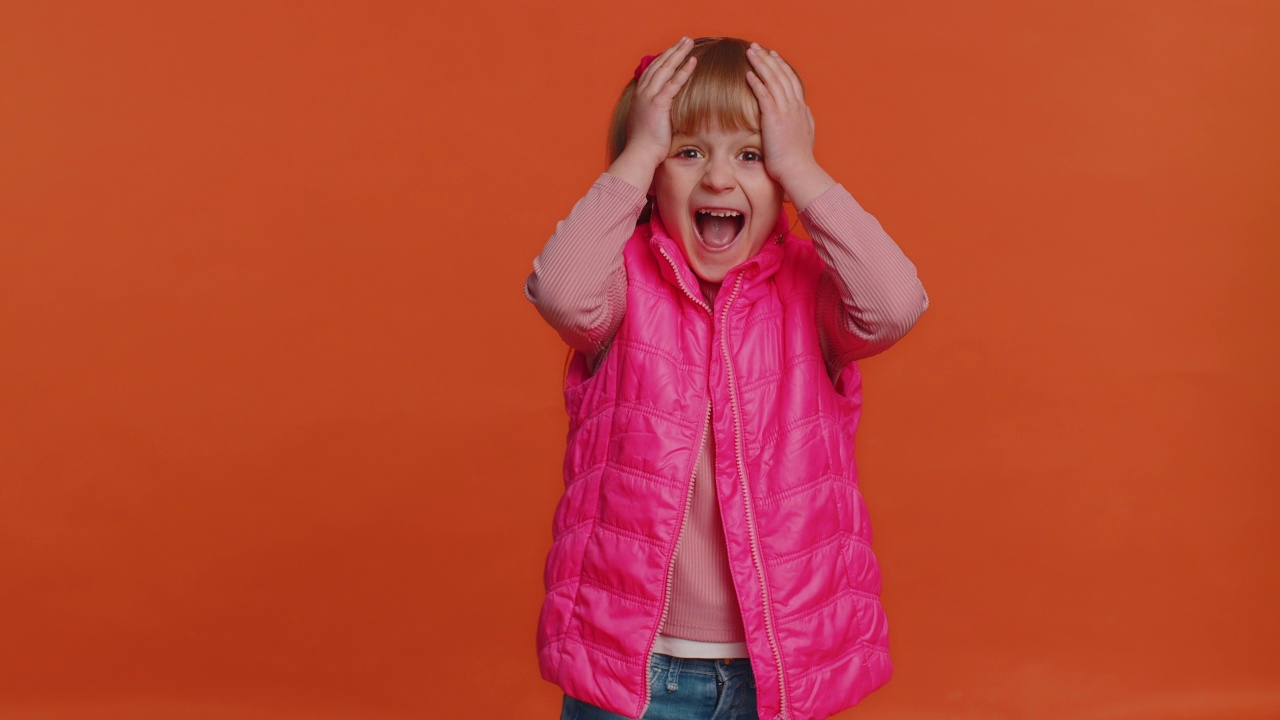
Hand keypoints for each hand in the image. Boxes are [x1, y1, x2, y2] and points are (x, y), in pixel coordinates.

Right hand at [613, 38, 696, 176]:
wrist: (640, 154)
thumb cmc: (646, 145)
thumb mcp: (649, 123)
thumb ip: (656, 112)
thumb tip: (666, 113)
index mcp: (640, 96)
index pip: (653, 71)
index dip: (664, 58)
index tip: (674, 49)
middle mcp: (643, 92)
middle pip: (659, 64)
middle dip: (672, 50)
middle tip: (685, 40)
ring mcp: (649, 97)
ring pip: (665, 69)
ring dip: (678, 53)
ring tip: (689, 42)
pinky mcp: (658, 104)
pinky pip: (673, 83)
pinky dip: (683, 71)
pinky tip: (692, 61)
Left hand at [745, 44, 834, 209]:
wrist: (798, 171)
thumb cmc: (798, 160)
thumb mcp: (805, 134)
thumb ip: (803, 119)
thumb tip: (802, 110)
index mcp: (801, 109)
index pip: (791, 80)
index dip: (781, 67)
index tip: (772, 56)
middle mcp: (795, 106)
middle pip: (781, 75)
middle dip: (769, 59)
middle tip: (758, 47)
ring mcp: (786, 111)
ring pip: (773, 80)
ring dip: (761, 64)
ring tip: (751, 52)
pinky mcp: (775, 118)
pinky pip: (765, 95)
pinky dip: (757, 82)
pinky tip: (749, 73)